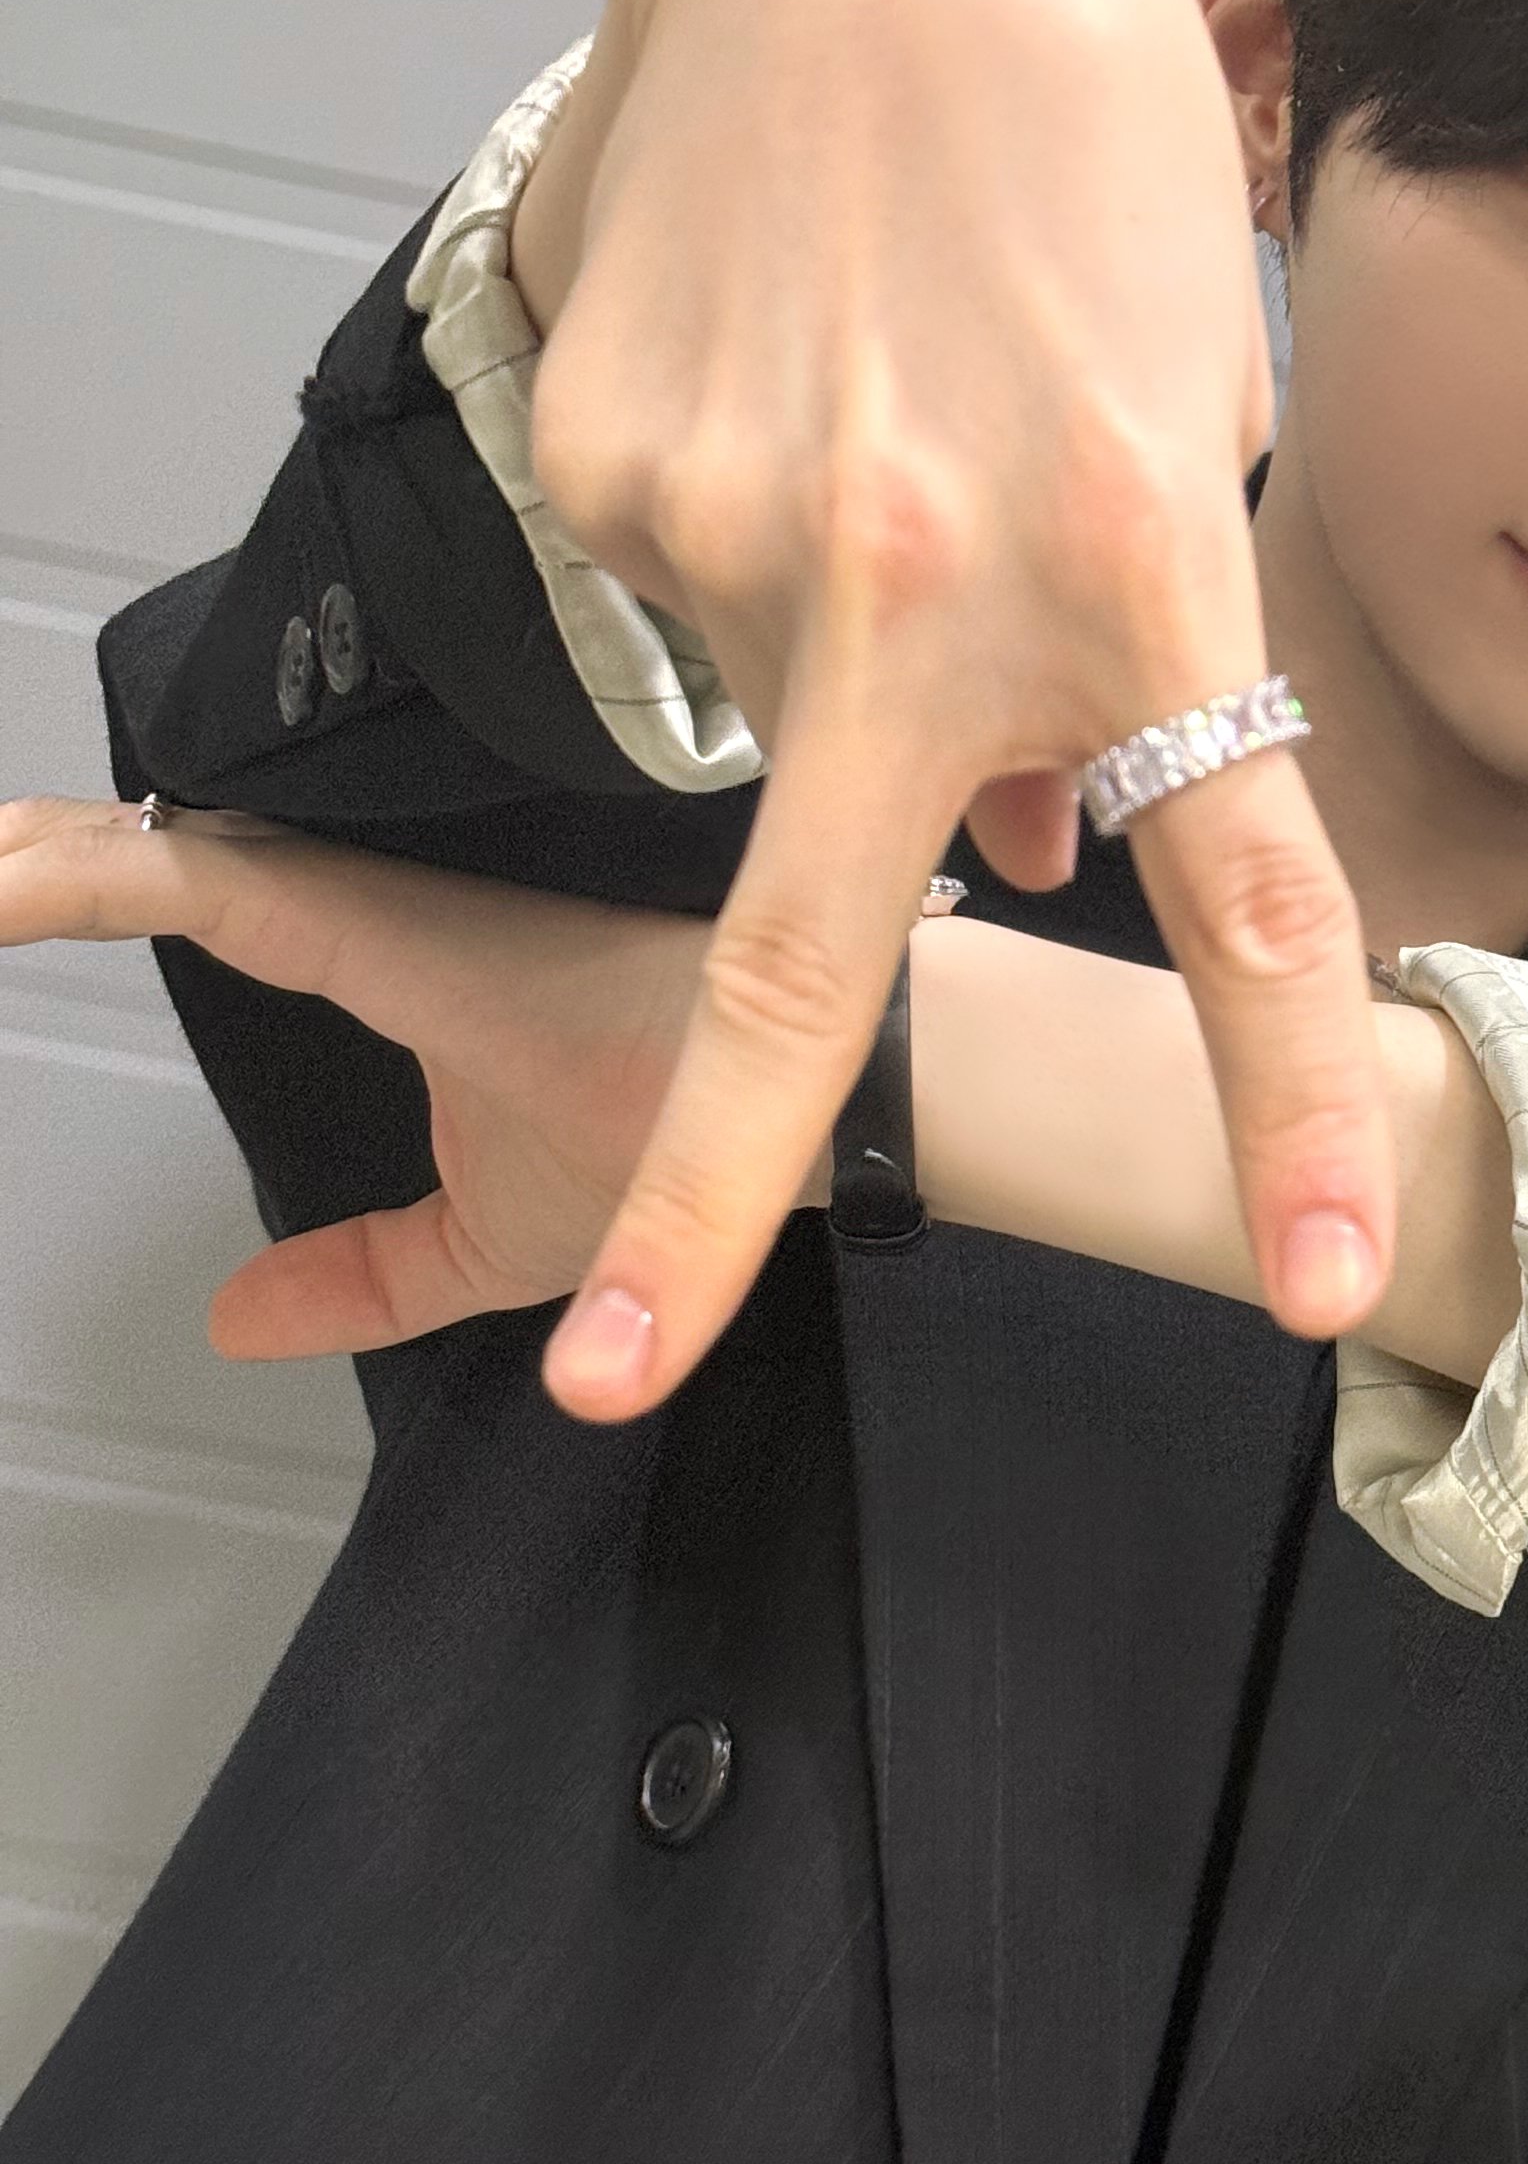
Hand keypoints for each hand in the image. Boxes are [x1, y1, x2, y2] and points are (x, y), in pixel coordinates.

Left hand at [0, 796, 704, 1355]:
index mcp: (389, 948)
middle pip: (156, 847)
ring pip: (157, 844)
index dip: (80, 880)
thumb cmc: (689, 1140)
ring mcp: (381, 896)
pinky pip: (197, 879)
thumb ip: (362, 1277)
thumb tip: (236, 1319)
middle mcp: (377, 901)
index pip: (200, 889)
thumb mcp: (487, 1245)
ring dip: (36, 855)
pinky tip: (5, 886)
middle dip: (34, 854)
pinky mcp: (388, 917)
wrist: (812, 1108)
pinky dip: (82, 878)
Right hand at [500, 0, 1389, 1419]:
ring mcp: (732, 527)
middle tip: (622, 1368)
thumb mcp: (1181, 409)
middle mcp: (921, 572)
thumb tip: (1014, 850)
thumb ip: (1117, 655)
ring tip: (900, 410)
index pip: (1242, 887)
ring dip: (848, 645)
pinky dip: (754, 545)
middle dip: (706, 1194)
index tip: (1328, 1290)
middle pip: (804, 945)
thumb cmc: (1089, 152)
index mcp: (1135, 554)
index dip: (1288, 1105)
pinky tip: (801, 379)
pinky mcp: (606, 465)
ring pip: (781, 704)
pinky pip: (689, 589)